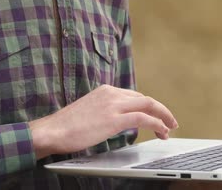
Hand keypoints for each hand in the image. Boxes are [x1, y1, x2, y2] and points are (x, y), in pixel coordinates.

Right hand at [29, 85, 177, 158]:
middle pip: (144, 99)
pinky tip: (162, 131)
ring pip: (149, 105)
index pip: (134, 96)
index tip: (156, 117)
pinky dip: (157, 124)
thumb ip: (104, 112)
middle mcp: (111, 93)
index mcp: (105, 90)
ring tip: (169, 129)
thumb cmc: (66, 126)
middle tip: (169, 123)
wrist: (52, 130)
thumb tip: (116, 122)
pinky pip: (143, 118)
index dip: (148, 108)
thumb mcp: (88, 111)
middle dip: (160, 111)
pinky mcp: (114, 119)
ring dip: (163, 117)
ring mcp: (113, 105)